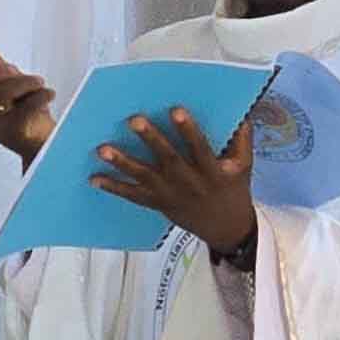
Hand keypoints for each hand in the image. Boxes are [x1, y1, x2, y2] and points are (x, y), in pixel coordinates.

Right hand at [0, 35, 55, 167]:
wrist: (42, 142)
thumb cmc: (23, 113)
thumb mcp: (5, 84)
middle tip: (13, 70)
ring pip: (2, 94)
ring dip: (24, 82)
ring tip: (36, 83)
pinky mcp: (16, 131)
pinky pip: (26, 107)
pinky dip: (40, 95)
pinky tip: (48, 93)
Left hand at [91, 112, 256, 253]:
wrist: (225, 229)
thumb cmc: (233, 190)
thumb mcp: (244, 165)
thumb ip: (240, 138)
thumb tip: (240, 111)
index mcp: (212, 172)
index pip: (200, 149)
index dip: (189, 131)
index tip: (176, 111)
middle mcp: (189, 184)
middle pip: (168, 160)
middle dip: (151, 139)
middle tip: (134, 120)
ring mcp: (170, 195)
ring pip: (144, 177)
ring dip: (122, 163)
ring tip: (103, 149)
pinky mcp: (158, 203)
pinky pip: (133, 196)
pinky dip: (113, 187)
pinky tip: (95, 178)